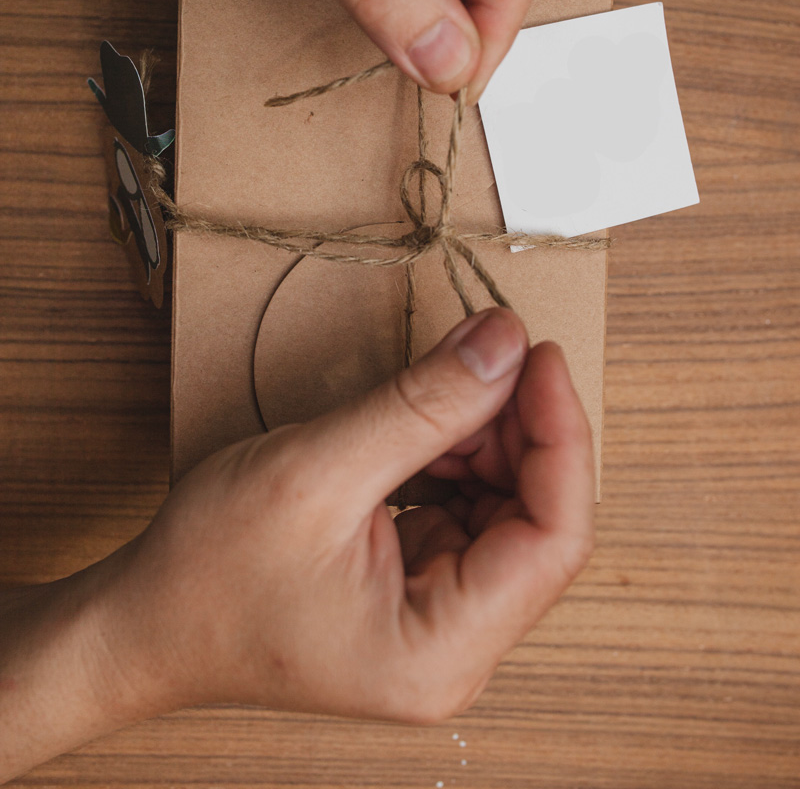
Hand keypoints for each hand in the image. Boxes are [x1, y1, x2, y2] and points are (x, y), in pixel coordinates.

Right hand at [106, 310, 592, 722]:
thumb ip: (422, 404)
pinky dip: (455, 457)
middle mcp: (455, 649)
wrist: (145, 619)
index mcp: (441, 649)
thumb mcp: (318, 469)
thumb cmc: (209, 572)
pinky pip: (467, 512)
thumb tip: (504, 342)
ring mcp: (439, 623)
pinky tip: (425, 425)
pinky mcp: (418, 591)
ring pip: (506, 510)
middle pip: (537, 521)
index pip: (555, 539)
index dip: (561, 437)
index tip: (539, 357)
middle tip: (486, 354)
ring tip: (442, 389)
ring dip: (486, 438)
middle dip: (517, 428)